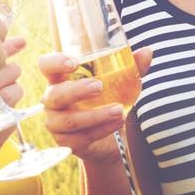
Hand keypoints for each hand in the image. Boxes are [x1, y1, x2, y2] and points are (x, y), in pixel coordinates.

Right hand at [39, 48, 151, 166]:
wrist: (108, 136)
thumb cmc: (107, 99)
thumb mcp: (120, 82)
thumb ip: (131, 66)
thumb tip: (147, 52)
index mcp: (60, 78)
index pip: (46, 65)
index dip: (55, 62)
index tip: (74, 63)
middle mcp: (53, 99)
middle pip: (55, 94)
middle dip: (76, 90)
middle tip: (99, 86)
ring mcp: (56, 122)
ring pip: (69, 120)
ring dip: (95, 115)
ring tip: (119, 109)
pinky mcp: (66, 142)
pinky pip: (81, 137)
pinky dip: (101, 129)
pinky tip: (117, 123)